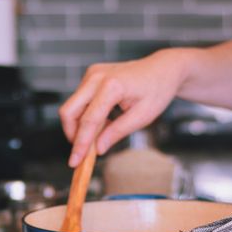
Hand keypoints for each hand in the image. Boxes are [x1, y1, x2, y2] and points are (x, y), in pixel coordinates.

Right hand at [59, 49, 186, 166]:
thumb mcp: (142, 117)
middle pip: (68, 111)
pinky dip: (85, 116)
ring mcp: (92, 74)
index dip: (80, 144)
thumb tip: (98, 149)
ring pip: (71, 107)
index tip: (74, 162)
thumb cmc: (157, 90)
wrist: (163, 69)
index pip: (89, 120)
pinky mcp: (91, 76)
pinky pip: (79, 101)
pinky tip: (103, 122)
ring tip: (102, 133)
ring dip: (80, 126)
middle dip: (72, 134)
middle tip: (84, 152)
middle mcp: (97, 77)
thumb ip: (117, 132)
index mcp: (112, 86)